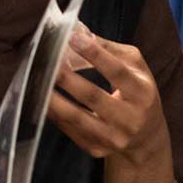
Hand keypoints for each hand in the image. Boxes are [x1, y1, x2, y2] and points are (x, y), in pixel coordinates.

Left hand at [47, 26, 174, 182]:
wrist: (146, 137)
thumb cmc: (137, 92)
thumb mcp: (135, 67)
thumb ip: (109, 49)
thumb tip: (79, 33)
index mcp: (143, 93)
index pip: (118, 72)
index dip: (95, 55)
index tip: (72, 37)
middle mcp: (131, 119)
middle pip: (93, 97)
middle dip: (67, 78)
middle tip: (48, 61)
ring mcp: (114, 138)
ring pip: (78, 118)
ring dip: (54, 99)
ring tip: (37, 82)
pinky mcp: (98, 149)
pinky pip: (71, 131)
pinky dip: (55, 115)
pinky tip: (42, 100)